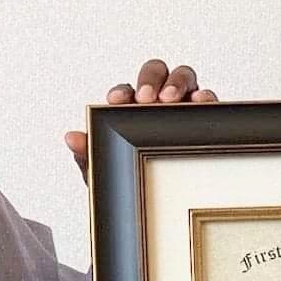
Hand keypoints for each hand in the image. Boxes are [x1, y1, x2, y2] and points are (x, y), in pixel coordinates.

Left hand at [64, 59, 218, 177]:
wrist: (163, 209)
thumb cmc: (134, 183)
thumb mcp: (107, 174)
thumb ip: (88, 155)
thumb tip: (71, 137)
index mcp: (132, 110)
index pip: (126, 91)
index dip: (122, 91)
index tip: (117, 101)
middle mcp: (159, 102)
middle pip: (156, 71)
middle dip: (151, 79)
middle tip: (147, 98)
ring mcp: (185, 106)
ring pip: (184, 76)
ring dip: (177, 82)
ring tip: (171, 99)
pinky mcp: (208, 117)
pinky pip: (209, 98)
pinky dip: (205, 95)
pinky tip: (201, 102)